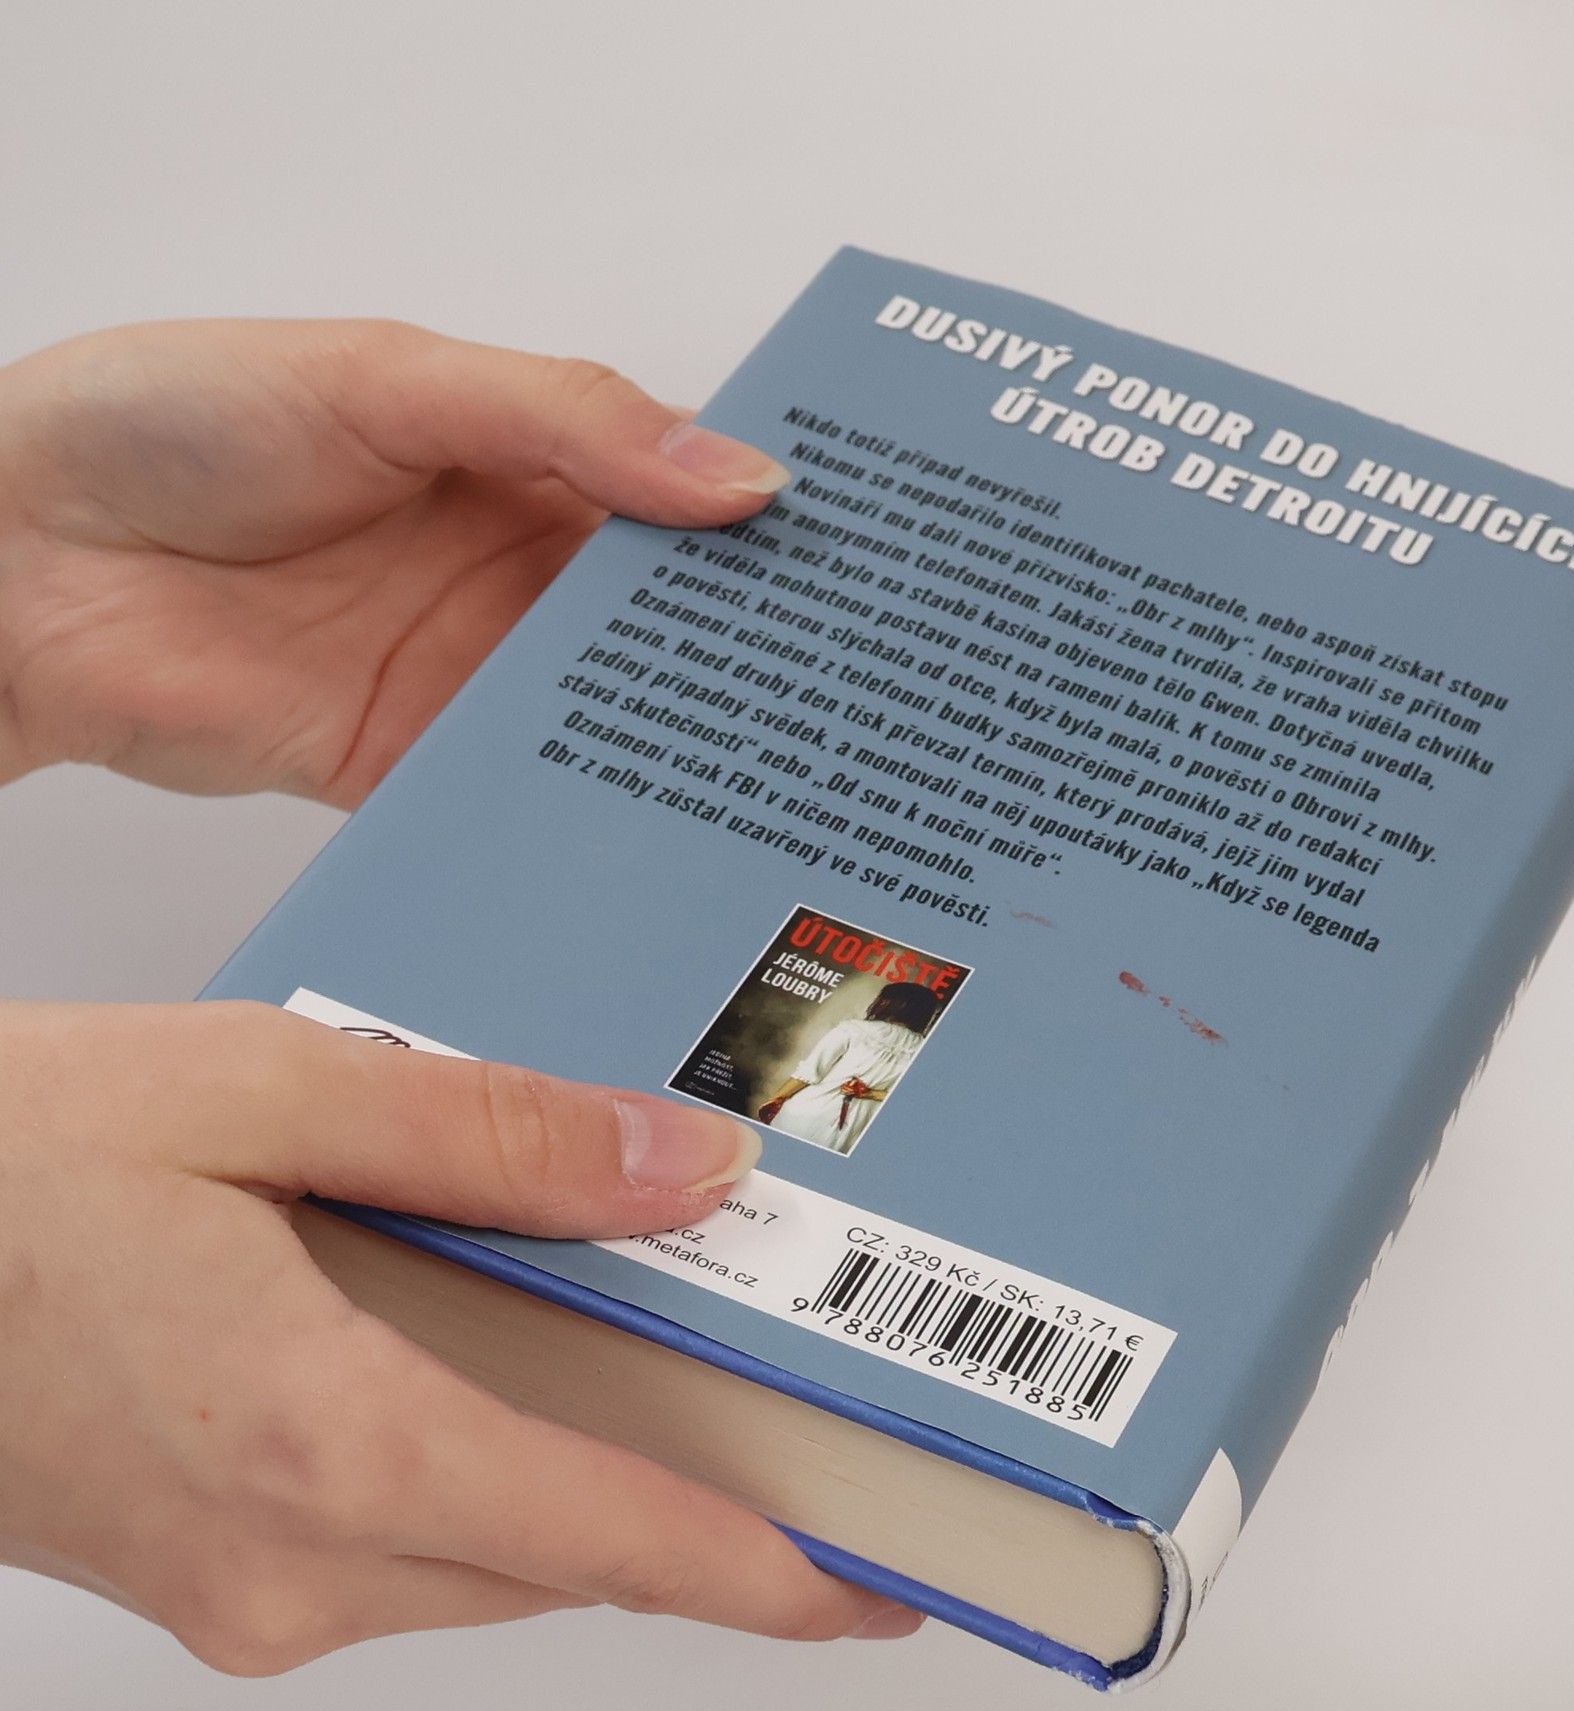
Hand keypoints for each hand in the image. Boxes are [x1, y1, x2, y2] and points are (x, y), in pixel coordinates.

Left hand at [0, 319, 787, 799]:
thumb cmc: (172, 425)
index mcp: (518, 461)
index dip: (763, 526)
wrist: (22, 561)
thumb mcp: (390, 379)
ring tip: (781, 773)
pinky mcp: (416, 767)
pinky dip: (585, 819)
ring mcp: (466, 676)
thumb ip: (566, 421)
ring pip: (610, 718)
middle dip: (747, 652)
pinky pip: (523, 800)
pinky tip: (654, 834)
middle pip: (662, 622)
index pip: (677, 497)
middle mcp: (506, 573)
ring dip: (683, 743)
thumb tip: (735, 474)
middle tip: (848, 685)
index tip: (856, 560)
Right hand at [0, 1001, 919, 1674]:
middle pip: (569, 1558)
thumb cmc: (1, 1166)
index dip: (769, 1573)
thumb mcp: (262, 1090)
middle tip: (806, 1421)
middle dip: (700, 1513)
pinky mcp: (206, 1571)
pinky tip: (510, 1368)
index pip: (615, 1542)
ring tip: (682, 1376)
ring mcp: (238, 1588)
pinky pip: (402, 1547)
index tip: (882, 1580)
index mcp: (326, 1441)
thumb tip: (685, 1165)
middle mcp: (289, 1560)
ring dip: (591, 1491)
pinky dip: (488, 1480)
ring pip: (487, 1559)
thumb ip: (493, 1136)